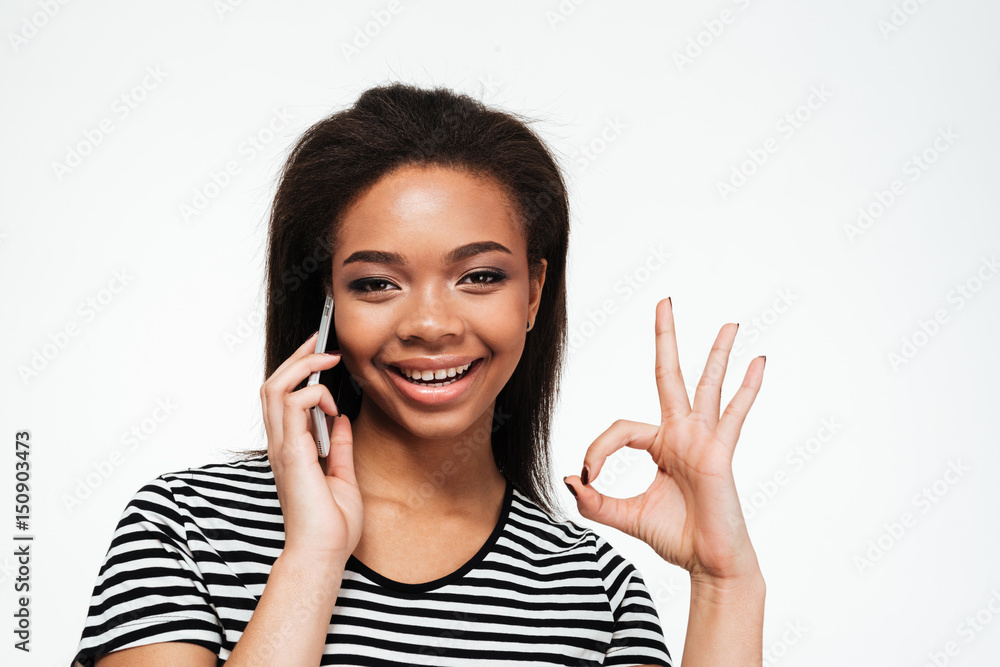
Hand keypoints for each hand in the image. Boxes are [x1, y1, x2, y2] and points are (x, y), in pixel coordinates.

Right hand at [260, 332, 362, 570]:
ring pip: (275, 388)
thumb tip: (341, 421)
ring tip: (327, 363)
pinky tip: (332, 406)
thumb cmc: (331, 526)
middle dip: (297, 357)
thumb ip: (339, 447)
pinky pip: (293, 406)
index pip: (282, 398)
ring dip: (302, 367)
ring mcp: (282, 448)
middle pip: (272, 385)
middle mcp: (281, 445)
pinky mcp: (292, 453)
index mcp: (290, 449)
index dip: (297, 369)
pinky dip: (312, 394)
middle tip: (322, 343)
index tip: (320, 352)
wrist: (324, 552)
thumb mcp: (342, 476)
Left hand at [564, 297, 764, 583]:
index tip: (588, 475)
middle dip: (666, 338)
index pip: (620, 427)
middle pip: (669, 376)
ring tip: (729, 324)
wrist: (708, 564)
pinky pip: (735, 414)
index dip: (598, 447)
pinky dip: (747, 388)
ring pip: (708, 386)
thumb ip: (595, 501)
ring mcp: (703, 440)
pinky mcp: (720, 453)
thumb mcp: (624, 515)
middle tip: (664, 302)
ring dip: (717, 354)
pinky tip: (759, 362)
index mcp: (660, 445)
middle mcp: (682, 435)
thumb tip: (569, 480)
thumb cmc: (676, 538)